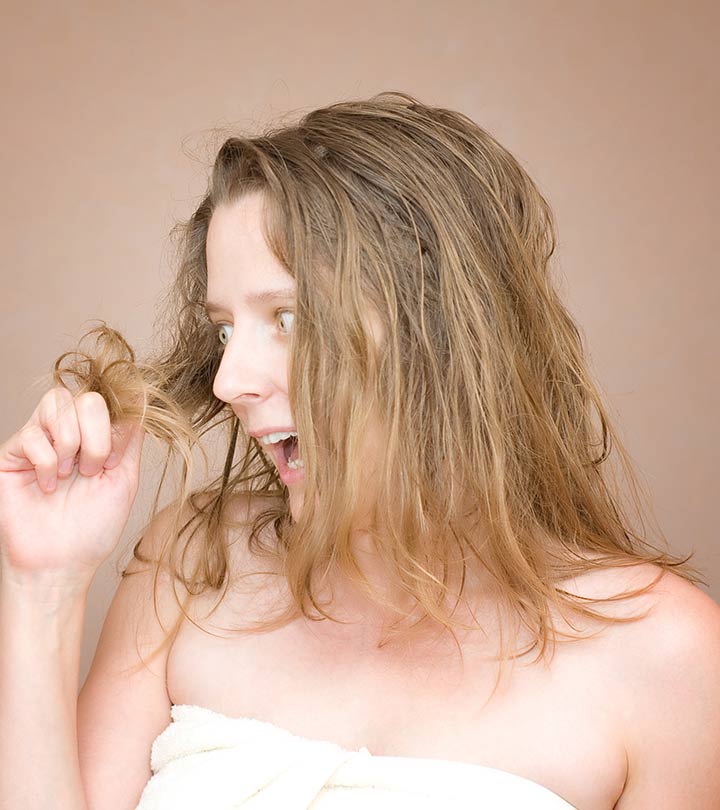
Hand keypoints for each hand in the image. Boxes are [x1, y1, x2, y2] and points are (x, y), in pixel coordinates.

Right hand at [0, 386, 145, 588]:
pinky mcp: (12, 453)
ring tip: (69, 476)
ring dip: (72, 445)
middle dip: (96, 436)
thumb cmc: (93, 527)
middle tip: (91, 470)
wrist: (62, 561)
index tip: (115, 461)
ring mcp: (40, 439)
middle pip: (87, 398)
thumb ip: (131, 438)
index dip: (117, 426)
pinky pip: (32, 434)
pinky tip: (48, 486)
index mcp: (97, 436)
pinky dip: (47, 463)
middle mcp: (69, 432)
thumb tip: (140, 401)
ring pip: (59, 403)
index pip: (110, 400)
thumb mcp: (125, 479)